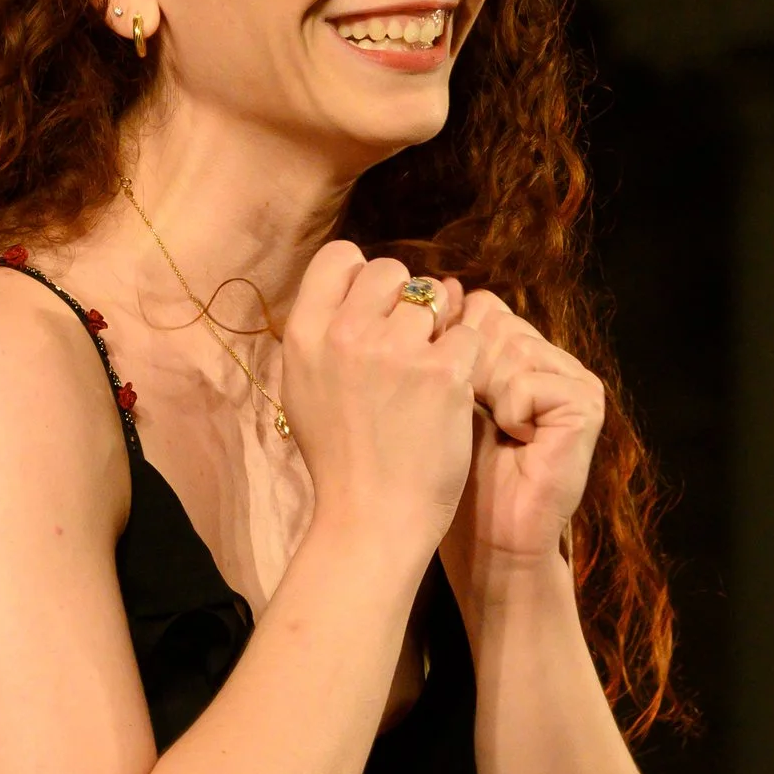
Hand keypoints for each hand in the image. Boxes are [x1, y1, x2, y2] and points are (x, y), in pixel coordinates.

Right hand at [279, 242, 476, 548]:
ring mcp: (396, 351)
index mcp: (305, 334)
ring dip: (440, 327)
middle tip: (409, 343)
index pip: (341, 256)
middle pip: (393, 270)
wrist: (371, 517)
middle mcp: (347, 333)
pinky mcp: (442, 373)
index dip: (364, 277)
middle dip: (407, 299)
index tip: (375, 309)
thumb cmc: (341, 458)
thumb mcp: (304, 388)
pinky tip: (453, 389)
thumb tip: (360, 290)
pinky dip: (466, 359)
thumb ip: (326, 334)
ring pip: (436, 298)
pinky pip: (468, 335)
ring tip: (430, 370)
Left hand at [449, 292, 605, 567]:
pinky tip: (516, 439)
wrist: (489, 537)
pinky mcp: (585, 403)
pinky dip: (511, 411)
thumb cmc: (458, 474)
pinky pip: (529, 379)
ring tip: (494, 431)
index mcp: (521, 352)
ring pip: (510, 347)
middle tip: (472, 416)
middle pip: (494, 323)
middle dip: (467, 370)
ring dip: (486, 393)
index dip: (452, 345)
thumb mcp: (444, 396)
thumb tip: (444, 284)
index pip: (481, 309)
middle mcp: (552, 358)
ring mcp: (574, 378)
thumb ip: (448, 344)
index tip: (446, 393)